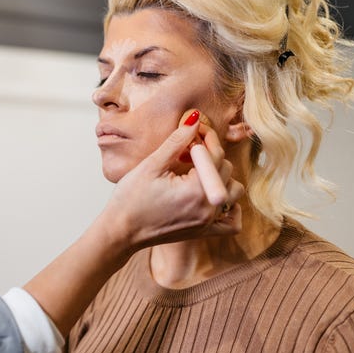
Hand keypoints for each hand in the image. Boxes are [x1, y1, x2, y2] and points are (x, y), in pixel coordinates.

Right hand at [102, 112, 243, 252]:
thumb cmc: (130, 198)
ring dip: (221, 177)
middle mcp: (208, 208)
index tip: (194, 129)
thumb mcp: (151, 165)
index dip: (206, 137)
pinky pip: (232, 222)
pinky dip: (229, 207)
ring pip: (233, 192)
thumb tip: (195, 119)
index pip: (215, 154)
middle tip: (185, 151)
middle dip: (209, 155)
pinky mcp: (203, 232)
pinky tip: (213, 195)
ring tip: (196, 172)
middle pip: (226, 170)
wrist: (120, 231)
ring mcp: (208, 222)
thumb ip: (176, 142)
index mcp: (196, 190)